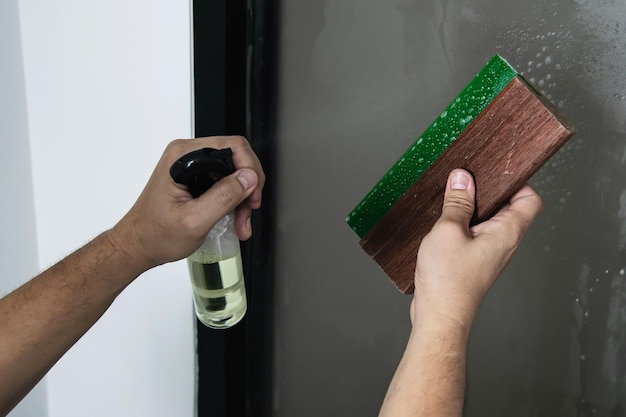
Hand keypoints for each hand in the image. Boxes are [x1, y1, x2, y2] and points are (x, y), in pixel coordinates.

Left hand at [108, 136, 264, 270]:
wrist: (139, 245)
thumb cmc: (156, 235)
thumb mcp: (195, 221)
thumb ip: (224, 197)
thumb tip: (249, 178)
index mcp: (183, 157)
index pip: (233, 147)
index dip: (250, 171)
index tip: (253, 196)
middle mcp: (186, 155)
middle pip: (236, 158)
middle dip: (248, 187)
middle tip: (249, 210)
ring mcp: (190, 165)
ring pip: (233, 171)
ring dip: (242, 197)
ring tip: (240, 222)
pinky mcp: (194, 176)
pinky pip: (224, 180)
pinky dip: (233, 200)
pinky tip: (233, 218)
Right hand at [410, 169, 542, 331]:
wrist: (439, 317)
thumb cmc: (448, 282)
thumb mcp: (448, 231)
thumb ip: (457, 203)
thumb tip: (462, 179)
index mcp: (507, 233)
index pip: (530, 200)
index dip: (516, 182)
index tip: (494, 171)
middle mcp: (503, 244)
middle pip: (507, 207)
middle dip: (486, 191)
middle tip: (465, 181)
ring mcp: (488, 254)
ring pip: (487, 221)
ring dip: (470, 209)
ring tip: (450, 200)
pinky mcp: (473, 262)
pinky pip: (473, 235)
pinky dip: (460, 225)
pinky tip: (441, 223)